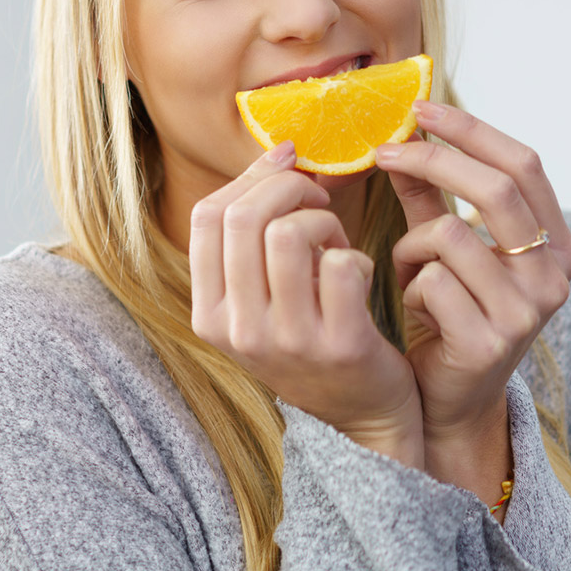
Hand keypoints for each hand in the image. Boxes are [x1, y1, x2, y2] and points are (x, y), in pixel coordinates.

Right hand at [189, 141, 422, 465]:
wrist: (363, 416)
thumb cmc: (310, 336)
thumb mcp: (260, 298)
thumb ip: (253, 239)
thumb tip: (281, 153)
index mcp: (209, 312)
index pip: (208, 216)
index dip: (250, 176)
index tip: (286, 162)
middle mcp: (238, 330)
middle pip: (245, 217)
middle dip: (288, 187)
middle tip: (316, 196)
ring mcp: (286, 341)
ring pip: (290, 234)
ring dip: (322, 220)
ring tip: (335, 239)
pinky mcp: (339, 345)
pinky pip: (343, 264)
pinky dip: (356, 254)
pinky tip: (358, 273)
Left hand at [375, 101, 570, 499]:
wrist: (449, 395)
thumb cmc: (446, 310)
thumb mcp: (441, 246)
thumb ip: (429, 195)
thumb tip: (403, 136)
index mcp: (554, 242)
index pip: (523, 164)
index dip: (471, 130)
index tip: (421, 107)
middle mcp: (553, 274)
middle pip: (497, 190)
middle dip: (433, 160)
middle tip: (384, 149)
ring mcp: (527, 311)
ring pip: (450, 235)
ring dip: (411, 246)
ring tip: (409, 272)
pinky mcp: (489, 341)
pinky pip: (430, 281)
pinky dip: (407, 285)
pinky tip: (415, 308)